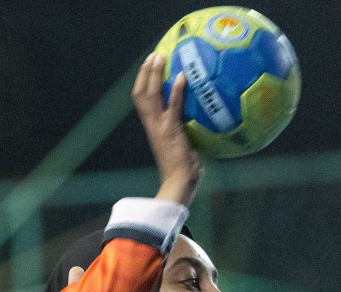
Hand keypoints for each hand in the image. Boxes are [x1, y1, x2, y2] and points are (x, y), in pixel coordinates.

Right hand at [132, 54, 199, 206]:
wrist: (178, 185)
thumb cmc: (183, 172)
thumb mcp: (182, 148)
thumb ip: (184, 133)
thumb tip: (199, 123)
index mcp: (152, 129)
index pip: (141, 102)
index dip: (143, 83)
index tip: (149, 67)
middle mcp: (152, 125)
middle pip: (141, 93)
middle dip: (145, 73)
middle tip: (153, 55)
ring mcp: (160, 127)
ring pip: (150, 95)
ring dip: (154, 74)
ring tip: (159, 57)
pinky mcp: (171, 131)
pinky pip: (173, 105)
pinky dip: (176, 90)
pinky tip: (183, 76)